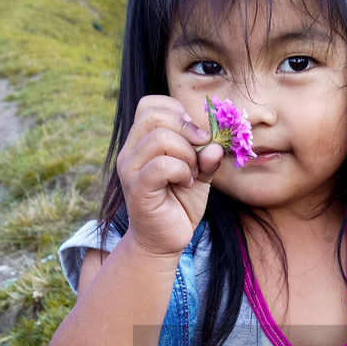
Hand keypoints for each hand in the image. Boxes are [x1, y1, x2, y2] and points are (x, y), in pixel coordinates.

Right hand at [115, 95, 224, 257]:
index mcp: (140, 141)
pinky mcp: (137, 189)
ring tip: (192, 171)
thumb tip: (216, 145)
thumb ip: (206, 156)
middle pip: (154, 115)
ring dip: (187, 153)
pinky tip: (186, 182)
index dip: (177, 111)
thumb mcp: (199, 174)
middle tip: (199, 152)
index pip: (149, 104)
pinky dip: (182, 170)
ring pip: (159, 138)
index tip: (195, 134)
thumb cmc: (179, 204)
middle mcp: (129, 151)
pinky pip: (161, 166)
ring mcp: (130, 170)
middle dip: (186, 130)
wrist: (165, 241)